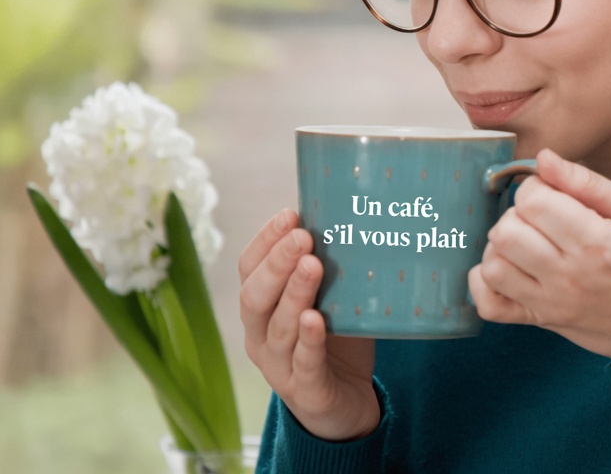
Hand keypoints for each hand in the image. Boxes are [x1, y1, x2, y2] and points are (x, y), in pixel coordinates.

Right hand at [239, 209, 380, 440]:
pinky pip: (304, 364)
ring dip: (294, 293)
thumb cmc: (337, 344)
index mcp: (261, 311)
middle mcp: (260, 338)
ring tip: (312, 265)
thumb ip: (332, 268)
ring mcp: (279, 367)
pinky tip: (315, 319)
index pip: (249, 270)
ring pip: (278, 328)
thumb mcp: (333, 300)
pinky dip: (308, 340)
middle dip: (277, 264)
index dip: (265, 242)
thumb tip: (352, 215)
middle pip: (255, 297)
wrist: (347, 405)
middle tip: (303, 237)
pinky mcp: (306, 392)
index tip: (290, 214)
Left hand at [468, 148, 610, 362]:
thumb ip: (589, 184)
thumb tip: (544, 158)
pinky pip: (490, 305)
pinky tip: (510, 266)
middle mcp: (568, 276)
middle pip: (507, 230)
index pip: (533, 201)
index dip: (538, 186)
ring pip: (492, 264)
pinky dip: (487, 282)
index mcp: (597, 243)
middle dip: (518, 212)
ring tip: (529, 239)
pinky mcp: (541, 321)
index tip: (556, 192)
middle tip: (545, 215)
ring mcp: (551, 303)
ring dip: (502, 244)